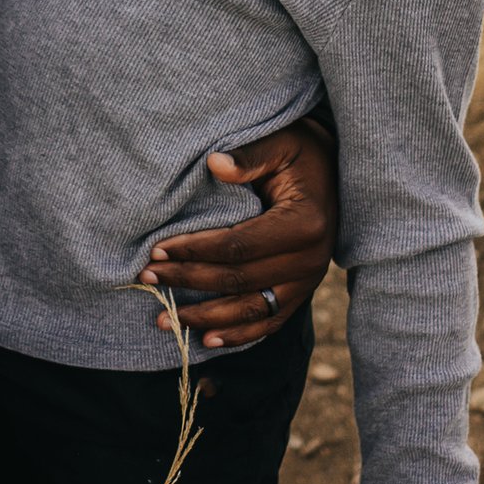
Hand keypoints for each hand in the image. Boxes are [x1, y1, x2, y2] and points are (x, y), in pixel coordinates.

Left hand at [138, 116, 338, 347]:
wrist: (336, 172)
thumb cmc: (301, 153)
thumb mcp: (280, 143)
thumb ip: (249, 156)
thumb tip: (215, 164)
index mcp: (304, 224)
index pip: (238, 246)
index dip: (194, 251)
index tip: (156, 249)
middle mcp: (309, 261)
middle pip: (238, 281)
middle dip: (188, 281)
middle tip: (147, 277)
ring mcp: (307, 283)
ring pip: (250, 311)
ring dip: (204, 319)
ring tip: (163, 319)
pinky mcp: (302, 294)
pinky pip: (268, 322)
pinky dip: (238, 335)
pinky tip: (206, 340)